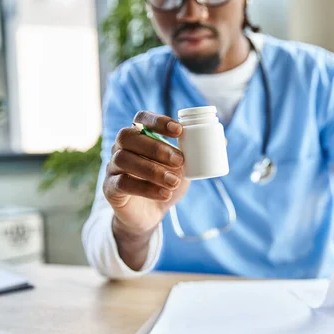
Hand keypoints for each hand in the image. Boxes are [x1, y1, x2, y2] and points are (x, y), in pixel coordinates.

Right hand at [104, 111, 189, 268]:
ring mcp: (112, 167)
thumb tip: (223, 141)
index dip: (158, 121)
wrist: (150, 214)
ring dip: (152, 170)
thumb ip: (198, 154)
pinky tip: (165, 194)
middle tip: (180, 161)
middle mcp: (120, 147)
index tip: (179, 131)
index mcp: (138, 136)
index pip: (141, 118)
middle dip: (156, 147)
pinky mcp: (110, 188)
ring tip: (174, 182)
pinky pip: (123, 183)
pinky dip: (146, 188)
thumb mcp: (184, 168)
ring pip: (124, 159)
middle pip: (128, 137)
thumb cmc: (166, 182)